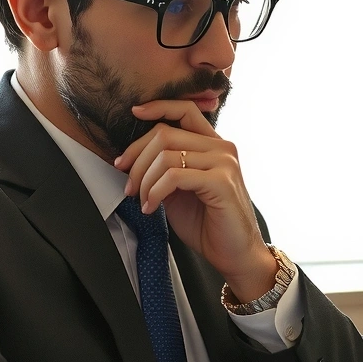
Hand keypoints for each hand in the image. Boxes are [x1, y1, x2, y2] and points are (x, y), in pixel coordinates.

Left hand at [114, 101, 276, 300]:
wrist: (236, 254)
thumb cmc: (208, 224)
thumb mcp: (180, 190)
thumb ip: (166, 169)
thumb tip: (132, 157)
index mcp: (213, 145)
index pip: (185, 109)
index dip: (157, 107)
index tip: (134, 112)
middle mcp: (222, 148)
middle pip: (165, 133)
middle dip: (136, 157)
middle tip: (127, 182)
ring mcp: (224, 163)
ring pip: (166, 154)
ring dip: (143, 179)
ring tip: (140, 199)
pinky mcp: (221, 181)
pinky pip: (174, 176)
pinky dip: (154, 191)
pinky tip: (151, 207)